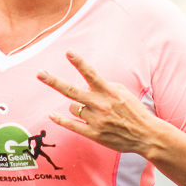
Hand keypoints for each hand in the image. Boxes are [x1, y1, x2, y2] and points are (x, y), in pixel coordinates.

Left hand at [38, 50, 165, 157]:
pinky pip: (71, 125)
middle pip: (71, 90)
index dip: (79, 62)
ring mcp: (95, 119)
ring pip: (72, 108)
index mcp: (108, 92)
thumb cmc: (134, 111)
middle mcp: (99, 104)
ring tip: (92, 111)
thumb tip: (89, 84)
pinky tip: (52, 115)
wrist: (145, 134)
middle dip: (54, 81)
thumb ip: (105, 86)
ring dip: (77, 107)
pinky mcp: (93, 133)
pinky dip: (60, 120)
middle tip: (40, 73)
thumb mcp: (123, 93)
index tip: (68, 51)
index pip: (91, 73)